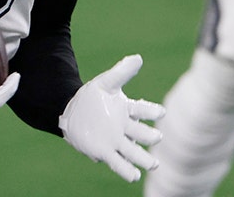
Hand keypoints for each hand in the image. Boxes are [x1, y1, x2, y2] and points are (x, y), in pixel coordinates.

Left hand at [59, 54, 163, 182]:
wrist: (74, 114)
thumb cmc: (93, 97)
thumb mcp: (105, 83)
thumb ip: (121, 72)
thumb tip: (138, 58)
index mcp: (127, 109)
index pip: (142, 110)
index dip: (151, 111)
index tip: (160, 112)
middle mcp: (126, 128)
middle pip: (141, 134)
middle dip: (149, 136)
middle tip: (156, 137)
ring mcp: (117, 142)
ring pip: (134, 152)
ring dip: (144, 159)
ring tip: (152, 164)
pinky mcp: (106, 153)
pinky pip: (119, 164)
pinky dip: (127, 171)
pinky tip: (134, 176)